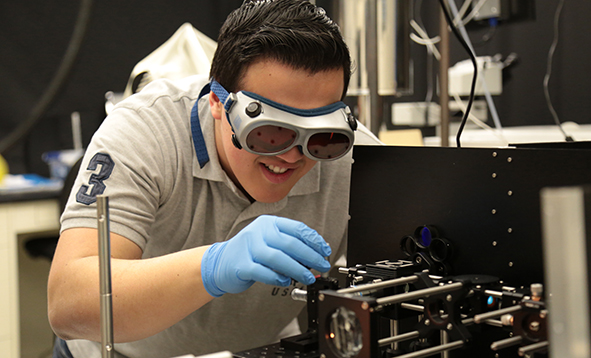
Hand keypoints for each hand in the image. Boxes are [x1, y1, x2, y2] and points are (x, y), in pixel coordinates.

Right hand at [201, 215, 331, 296]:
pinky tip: (285, 280)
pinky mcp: (241, 265)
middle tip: (321, 265)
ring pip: (278, 257)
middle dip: (310, 256)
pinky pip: (263, 271)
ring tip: (308, 277)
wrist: (220, 262)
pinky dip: (277, 277)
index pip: (297, 229)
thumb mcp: (270, 241)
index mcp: (269, 223)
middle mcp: (259, 232)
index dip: (314, 240)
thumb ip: (291, 245)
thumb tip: (317, 253)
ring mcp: (248, 248)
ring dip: (297, 269)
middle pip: (290, 243)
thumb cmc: (250, 252)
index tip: (325, 251)